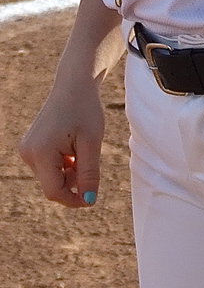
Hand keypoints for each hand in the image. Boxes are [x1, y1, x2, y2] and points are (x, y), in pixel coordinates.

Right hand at [19, 77, 105, 208]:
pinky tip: (71, 146)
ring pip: (51, 178)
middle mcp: (28, 153)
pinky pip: (48, 168)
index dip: (74, 199)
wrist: (74, 85)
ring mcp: (27, 150)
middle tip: (88, 159)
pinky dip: (63, 164)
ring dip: (69, 172)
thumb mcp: (92, 143)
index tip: (92, 197)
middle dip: (73, 181)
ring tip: (80, 149)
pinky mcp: (30, 147)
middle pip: (53, 186)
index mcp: (41, 152)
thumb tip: (88, 202)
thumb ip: (89, 174)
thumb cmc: (85, 110)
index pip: (54, 191)